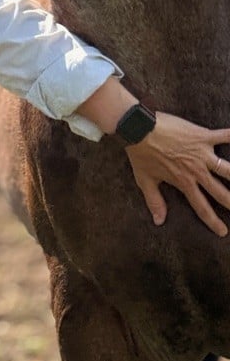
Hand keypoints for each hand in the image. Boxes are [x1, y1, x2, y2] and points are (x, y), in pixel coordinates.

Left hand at [126, 113, 229, 235]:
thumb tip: (159, 222)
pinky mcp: (203, 136)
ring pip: (227, 169)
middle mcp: (197, 171)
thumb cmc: (141, 154)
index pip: (201, 207)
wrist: (139, 129)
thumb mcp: (145, 181)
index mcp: (184, 183)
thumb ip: (155, 202)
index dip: (213, 221)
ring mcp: (202, 154)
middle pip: (220, 192)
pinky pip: (224, 136)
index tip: (222, 232)